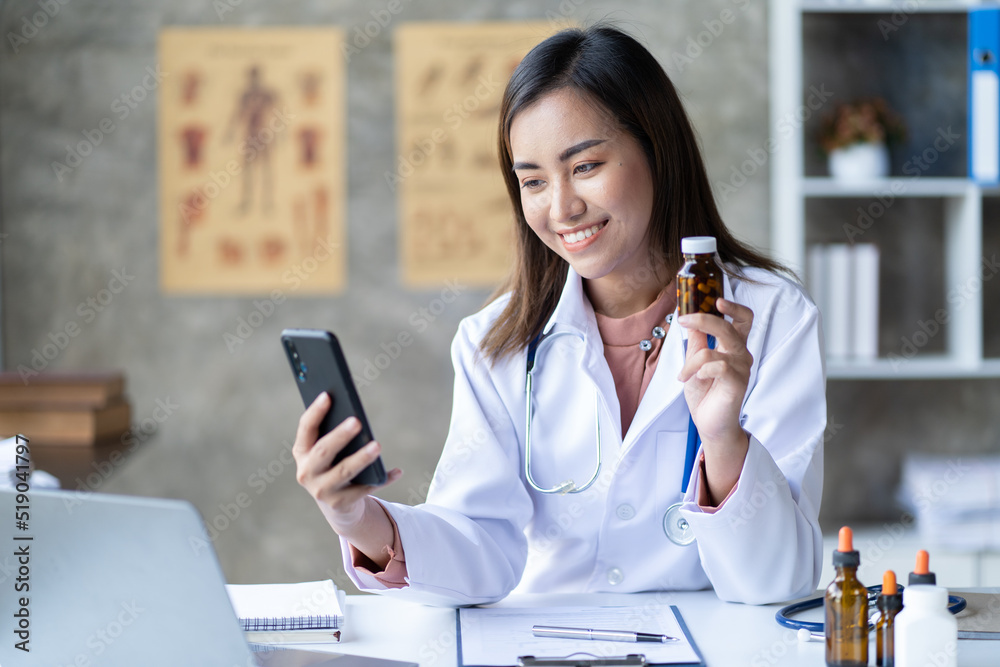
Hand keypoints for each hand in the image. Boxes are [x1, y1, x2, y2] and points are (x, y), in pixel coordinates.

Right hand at [292, 393, 401, 534]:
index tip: (328, 395)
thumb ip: (334, 432)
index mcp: (301, 452)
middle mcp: (306, 472)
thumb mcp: (327, 449)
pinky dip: (382, 479)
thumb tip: (355, 414)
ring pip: (344, 472)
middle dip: (340, 436)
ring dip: (361, 458)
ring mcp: (322, 490)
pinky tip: (397, 471)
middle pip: (323, 451)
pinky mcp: (340, 503)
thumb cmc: (334, 464)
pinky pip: (364, 489)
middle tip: (357, 421)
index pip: (306, 429)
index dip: (315, 412)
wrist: (336, 504)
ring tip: (377, 445)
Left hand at [677, 298, 753, 499]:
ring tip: (684, 373)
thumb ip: (696, 341)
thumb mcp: (694, 363)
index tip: (714, 298)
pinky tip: (694, 379)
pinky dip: (700, 369)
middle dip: (707, 317)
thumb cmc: (705, 394)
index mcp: (733, 347)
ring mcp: (742, 368)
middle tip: (685, 318)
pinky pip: (719, 365)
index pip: (742, 319)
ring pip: (720, 345)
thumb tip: (688, 318)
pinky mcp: (738, 382)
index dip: (733, 306)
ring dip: (694, 357)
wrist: (709, 424)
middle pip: (733, 325)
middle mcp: (741, 355)